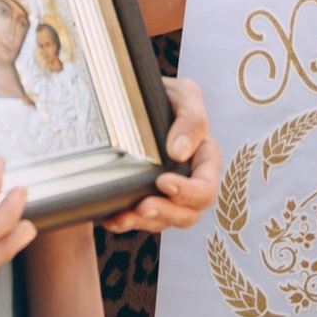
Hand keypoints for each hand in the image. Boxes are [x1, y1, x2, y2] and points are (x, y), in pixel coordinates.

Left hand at [102, 77, 224, 233]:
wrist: (130, 95)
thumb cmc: (164, 94)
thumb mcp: (184, 94)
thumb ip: (191, 118)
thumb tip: (179, 152)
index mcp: (204, 159)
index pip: (206, 187)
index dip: (189, 192)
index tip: (163, 181)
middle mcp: (188, 181)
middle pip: (187, 214)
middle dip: (165, 213)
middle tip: (142, 206)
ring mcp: (165, 194)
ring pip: (162, 222)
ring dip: (143, 223)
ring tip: (122, 216)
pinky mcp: (142, 197)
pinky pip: (137, 220)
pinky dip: (124, 222)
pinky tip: (110, 216)